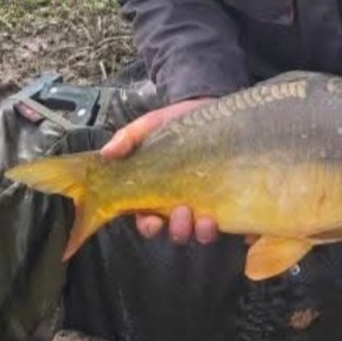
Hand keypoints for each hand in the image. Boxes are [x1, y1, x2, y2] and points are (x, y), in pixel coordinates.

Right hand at [99, 96, 218, 245]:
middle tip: (182, 211)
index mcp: (154, 193)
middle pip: (175, 231)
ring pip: (200, 232)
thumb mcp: (147, 126)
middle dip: (178, 229)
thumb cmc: (173, 122)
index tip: (152, 219)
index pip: (146, 220)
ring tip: (206, 218)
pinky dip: (233, 228)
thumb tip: (107, 153)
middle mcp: (177, 204)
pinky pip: (231, 222)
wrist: (206, 107)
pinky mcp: (227, 199)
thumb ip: (126, 139)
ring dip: (201, 232)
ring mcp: (204, 204)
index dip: (148, 225)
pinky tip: (233, 222)